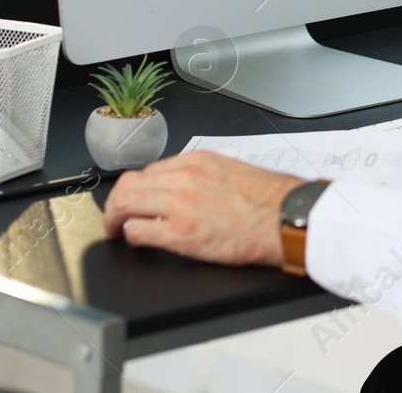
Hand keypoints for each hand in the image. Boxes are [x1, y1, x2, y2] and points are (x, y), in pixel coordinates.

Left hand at [101, 151, 303, 265]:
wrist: (286, 218)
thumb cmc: (269, 200)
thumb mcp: (232, 172)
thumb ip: (204, 176)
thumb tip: (186, 186)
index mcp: (197, 161)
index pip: (149, 170)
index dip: (137, 188)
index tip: (135, 199)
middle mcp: (184, 178)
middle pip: (129, 183)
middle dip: (116, 202)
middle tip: (114, 217)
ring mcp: (180, 204)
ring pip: (125, 203)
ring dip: (115, 218)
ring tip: (116, 230)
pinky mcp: (180, 233)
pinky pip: (138, 231)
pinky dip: (130, 236)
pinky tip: (136, 240)